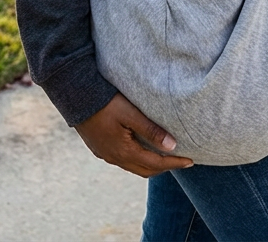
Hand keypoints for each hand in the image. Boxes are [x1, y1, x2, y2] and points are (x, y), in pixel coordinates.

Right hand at [75, 93, 193, 177]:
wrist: (76, 97)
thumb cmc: (105, 102)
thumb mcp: (131, 114)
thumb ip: (151, 129)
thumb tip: (173, 145)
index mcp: (124, 151)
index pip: (156, 164)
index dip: (174, 163)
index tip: (191, 160)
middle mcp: (115, 158)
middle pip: (145, 170)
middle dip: (165, 167)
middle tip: (181, 160)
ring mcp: (106, 155)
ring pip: (134, 166)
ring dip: (151, 164)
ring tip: (165, 156)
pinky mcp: (100, 149)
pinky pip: (124, 160)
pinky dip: (138, 159)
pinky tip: (143, 149)